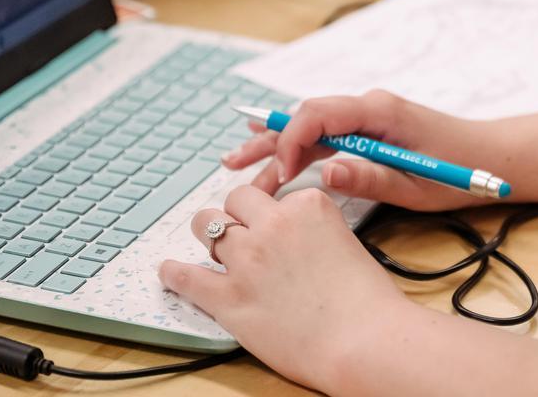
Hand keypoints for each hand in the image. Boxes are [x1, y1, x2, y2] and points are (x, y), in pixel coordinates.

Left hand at [158, 185, 407, 389]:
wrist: (364, 341)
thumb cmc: (367, 303)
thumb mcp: (349, 245)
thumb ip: (319, 233)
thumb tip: (300, 244)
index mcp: (309, 207)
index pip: (278, 195)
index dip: (276, 212)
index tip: (277, 224)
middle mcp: (274, 225)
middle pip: (237, 200)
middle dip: (238, 214)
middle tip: (243, 232)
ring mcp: (248, 259)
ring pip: (207, 226)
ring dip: (209, 234)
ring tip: (210, 245)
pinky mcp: (229, 297)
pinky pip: (187, 277)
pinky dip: (174, 273)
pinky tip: (169, 271)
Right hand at [222, 90, 494, 210]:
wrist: (489, 157)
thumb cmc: (457, 170)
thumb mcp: (415, 184)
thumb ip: (370, 176)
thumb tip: (325, 172)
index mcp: (379, 111)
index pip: (320, 114)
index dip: (291, 140)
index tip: (279, 173)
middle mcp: (369, 107)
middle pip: (307, 119)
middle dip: (269, 143)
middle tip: (232, 164)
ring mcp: (368, 118)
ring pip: (312, 130)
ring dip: (277, 148)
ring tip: (236, 163)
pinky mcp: (370, 132)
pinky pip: (327, 137)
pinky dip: (299, 149)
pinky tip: (271, 154)